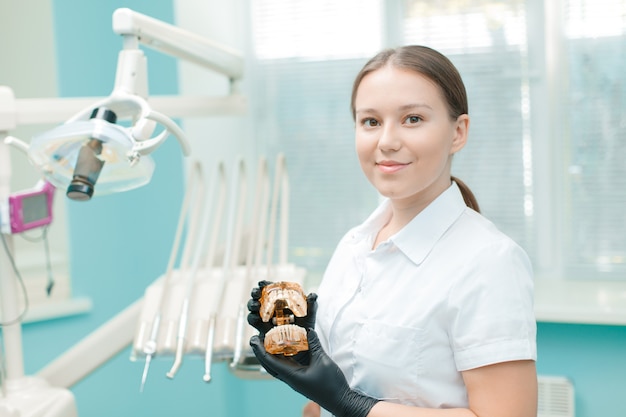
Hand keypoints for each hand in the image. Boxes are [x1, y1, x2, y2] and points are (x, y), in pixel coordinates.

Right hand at [246, 280, 317, 337]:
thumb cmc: (306, 326)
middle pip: (257, 298)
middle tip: (256, 293)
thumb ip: (312, 305)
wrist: (303, 345)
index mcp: (279, 301)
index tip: (262, 283)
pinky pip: (254, 324)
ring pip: (253, 310)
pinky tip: (256, 318)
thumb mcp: (309, 315)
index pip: (268, 289)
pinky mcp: (262, 331)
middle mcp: (269, 309)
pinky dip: (253, 319)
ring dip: (252, 305)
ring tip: (256, 306)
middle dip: (255, 293)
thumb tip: (314, 295)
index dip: (264, 285)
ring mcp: (264, 320)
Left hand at [250, 329, 378, 416]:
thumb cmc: (331, 385)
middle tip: (256, 339)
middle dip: (261, 352)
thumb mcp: (323, 360)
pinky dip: (284, 356)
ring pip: (278, 366)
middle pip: (270, 365)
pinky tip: (286, 348)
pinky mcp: (302, 378)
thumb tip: (308, 330)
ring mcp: (295, 379)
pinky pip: (288, 366)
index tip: (253, 340)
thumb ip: (314, 345)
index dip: (260, 350)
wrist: (341, 400)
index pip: (270, 362)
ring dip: (271, 354)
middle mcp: (290, 378)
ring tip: (267, 341)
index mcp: (291, 376)